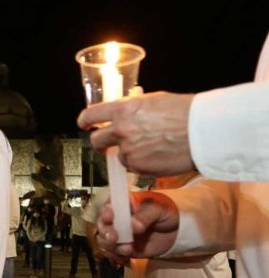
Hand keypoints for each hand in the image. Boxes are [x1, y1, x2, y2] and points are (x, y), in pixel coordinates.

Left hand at [77, 92, 195, 175]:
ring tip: (147, 147)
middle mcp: (121, 130)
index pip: (90, 115)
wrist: (203, 131)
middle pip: (96, 141)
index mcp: (122, 109)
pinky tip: (155, 155)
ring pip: (116, 156)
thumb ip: (132, 108)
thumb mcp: (153, 101)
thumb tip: (121, 112)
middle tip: (108, 144)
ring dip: (125, 154)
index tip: (84, 124)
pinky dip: (139, 164)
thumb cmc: (184, 112)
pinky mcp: (138, 166)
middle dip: (100, 143)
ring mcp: (128, 150)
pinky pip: (131, 167)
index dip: (85, 121)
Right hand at [96, 191, 179, 262]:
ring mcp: (120, 234)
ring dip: (111, 246)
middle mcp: (118, 218)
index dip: (105, 211)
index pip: (109, 205)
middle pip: (102, 224)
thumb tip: (134, 225)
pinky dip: (115, 256)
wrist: (179, 231)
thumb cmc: (168, 212)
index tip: (110, 217)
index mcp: (124, 204)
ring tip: (127, 250)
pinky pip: (112, 252)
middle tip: (115, 238)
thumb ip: (145, 216)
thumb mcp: (159, 209)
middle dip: (106, 232)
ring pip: (103, 240)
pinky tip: (125, 257)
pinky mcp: (125, 247)